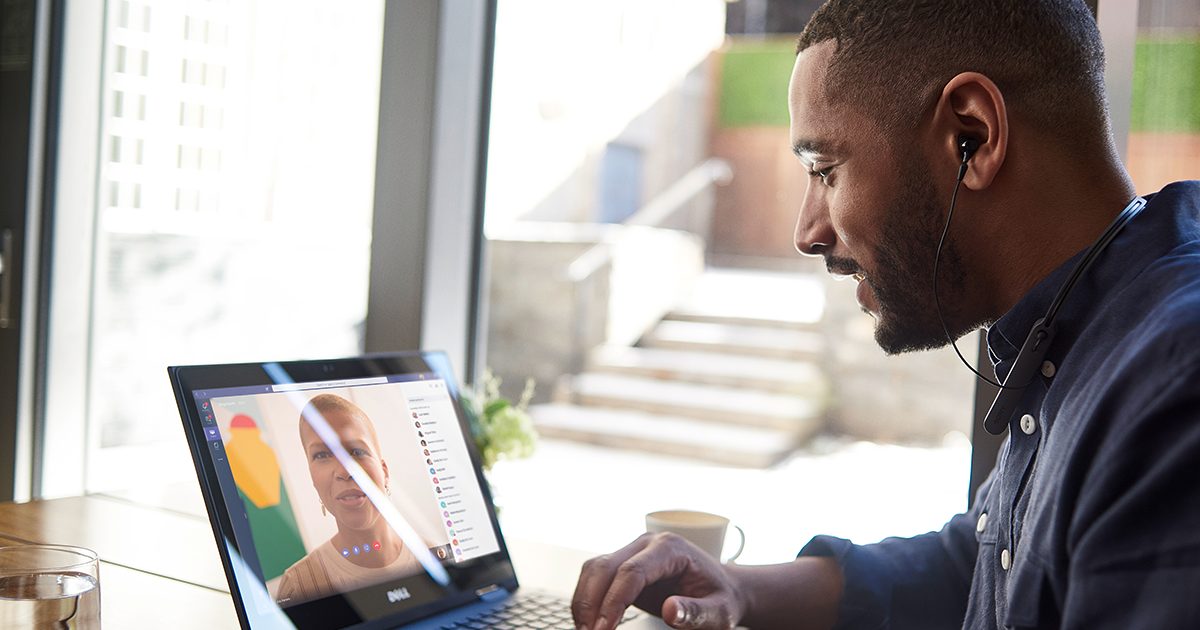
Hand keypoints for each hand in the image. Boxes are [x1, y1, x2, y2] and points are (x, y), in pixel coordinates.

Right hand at [572, 532, 744, 629]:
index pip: (632, 572)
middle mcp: (647, 544)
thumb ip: (696, 612)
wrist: (722, 587)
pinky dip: (588, 599)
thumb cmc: (721, 597)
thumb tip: (670, 611)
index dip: (613, 602)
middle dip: (591, 603)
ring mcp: (633, 551)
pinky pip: (597, 577)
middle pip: (605, 567)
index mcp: (670, 549)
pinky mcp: (625, 565)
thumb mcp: (719, 612)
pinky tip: (590, 620)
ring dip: (584, 601)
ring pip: (594, 569)